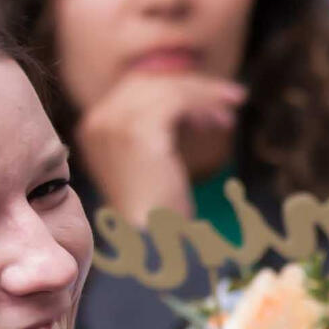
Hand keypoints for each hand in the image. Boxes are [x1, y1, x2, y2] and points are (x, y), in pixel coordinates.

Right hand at [75, 71, 248, 224]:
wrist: (151, 245)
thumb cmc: (158, 216)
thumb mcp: (156, 164)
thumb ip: (163, 132)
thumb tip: (193, 107)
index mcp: (95, 129)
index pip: (136, 89)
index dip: (175, 87)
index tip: (211, 99)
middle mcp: (97, 122)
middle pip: (150, 82)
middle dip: (194, 87)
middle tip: (233, 98)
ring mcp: (113, 124)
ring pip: (167, 88)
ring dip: (204, 95)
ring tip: (230, 114)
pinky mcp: (138, 131)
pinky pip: (177, 99)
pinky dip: (204, 103)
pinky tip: (223, 120)